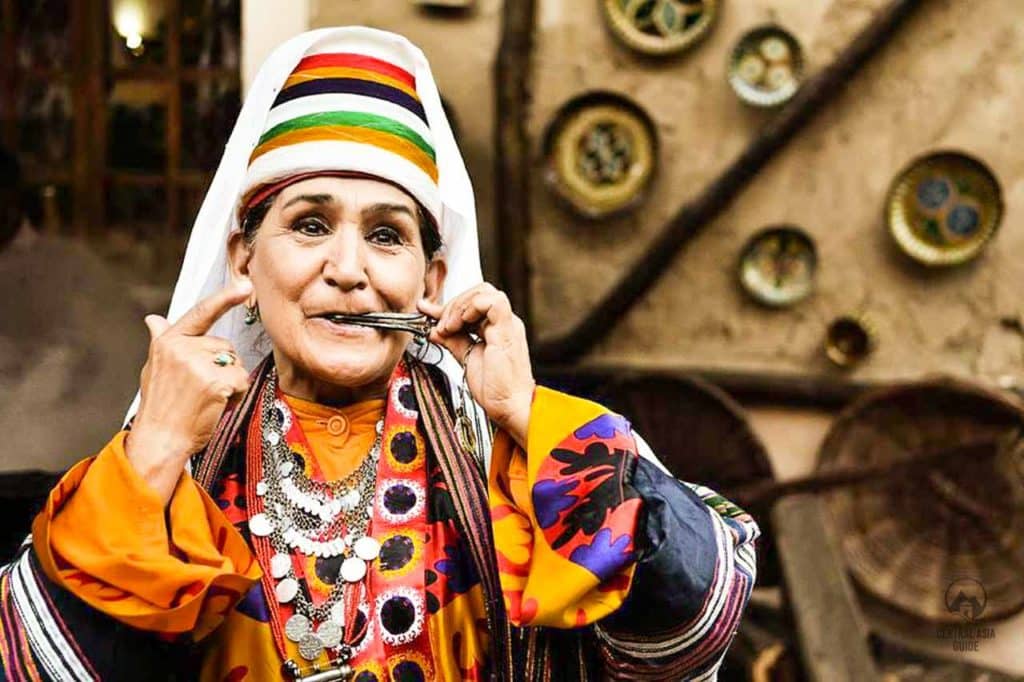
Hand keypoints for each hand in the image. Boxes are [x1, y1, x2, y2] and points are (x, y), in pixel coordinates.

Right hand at [126, 282, 252, 502]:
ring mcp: (200, 364)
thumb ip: (162, 342)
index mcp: (168, 341)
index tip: (245, 285)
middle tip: (200, 390)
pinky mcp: (217, 381)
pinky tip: (216, 405)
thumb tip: (153, 319)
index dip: (224, 298)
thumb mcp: (155, 368)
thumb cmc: (160, 407)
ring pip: (235, 363)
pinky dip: (235, 394)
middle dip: (221, 366)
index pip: (200, 313)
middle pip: (224, 346)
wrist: (160, 439)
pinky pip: (241, 380)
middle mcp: (182, 348)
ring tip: (206, 398)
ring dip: (229, 382)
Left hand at [418, 283, 535, 447]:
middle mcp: (504, 323)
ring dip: (460, 306)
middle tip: (440, 326)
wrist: (509, 408)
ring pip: (484, 292)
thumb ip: (452, 341)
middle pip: (479, 291)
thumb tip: (433, 329)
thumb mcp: (466, 358)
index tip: (426, 311)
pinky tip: (458, 325)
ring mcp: (507, 325)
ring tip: (448, 327)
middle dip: (453, 304)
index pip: (473, 302)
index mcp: (496, 328)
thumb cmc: (495, 390)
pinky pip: (492, 303)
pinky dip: (471, 308)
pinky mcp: (507, 331)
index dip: (448, 305)